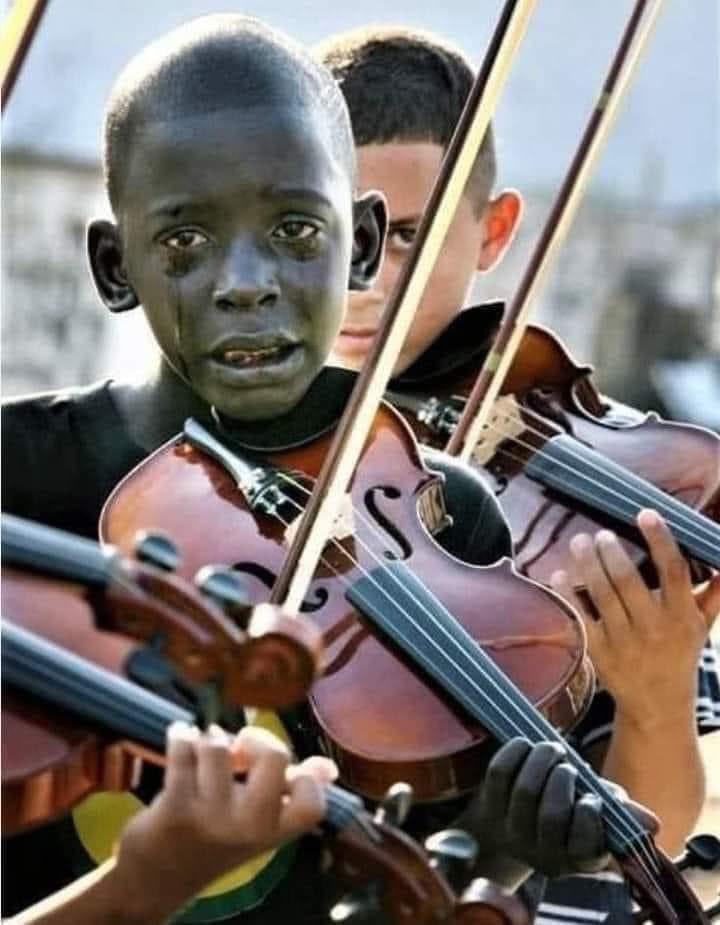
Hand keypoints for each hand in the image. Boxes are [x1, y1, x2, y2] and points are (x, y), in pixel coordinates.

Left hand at [116, 723, 336, 906]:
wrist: (156, 880)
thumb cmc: (216, 839)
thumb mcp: (258, 824)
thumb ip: (291, 791)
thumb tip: (329, 768)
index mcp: (274, 831)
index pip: (311, 802)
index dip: (305, 775)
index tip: (286, 767)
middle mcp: (248, 826)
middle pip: (274, 755)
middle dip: (254, 738)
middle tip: (240, 747)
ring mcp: (212, 818)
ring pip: (220, 746)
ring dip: (209, 739)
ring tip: (204, 749)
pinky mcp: (175, 808)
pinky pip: (184, 750)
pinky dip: (181, 736)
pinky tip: (180, 739)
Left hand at [457, 738, 655, 880]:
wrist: (508, 824)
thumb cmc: (566, 812)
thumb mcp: (597, 815)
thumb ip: (621, 814)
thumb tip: (652, 824)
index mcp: (577, 859)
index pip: (584, 846)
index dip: (588, 817)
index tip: (591, 796)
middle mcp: (542, 853)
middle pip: (551, 814)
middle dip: (562, 779)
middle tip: (566, 763)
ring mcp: (512, 831)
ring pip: (525, 790)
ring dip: (541, 760)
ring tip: (552, 748)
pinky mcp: (488, 806)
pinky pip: (499, 773)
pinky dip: (515, 751)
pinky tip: (526, 744)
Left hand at [551, 509, 719, 726]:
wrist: (658, 706)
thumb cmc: (679, 655)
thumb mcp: (701, 627)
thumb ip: (714, 594)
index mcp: (683, 617)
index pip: (673, 571)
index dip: (660, 539)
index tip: (645, 514)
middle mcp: (654, 628)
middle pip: (628, 581)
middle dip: (611, 552)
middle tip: (600, 533)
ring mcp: (624, 642)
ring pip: (602, 595)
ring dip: (587, 564)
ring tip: (579, 542)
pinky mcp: (600, 653)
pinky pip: (580, 617)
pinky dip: (568, 594)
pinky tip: (559, 573)